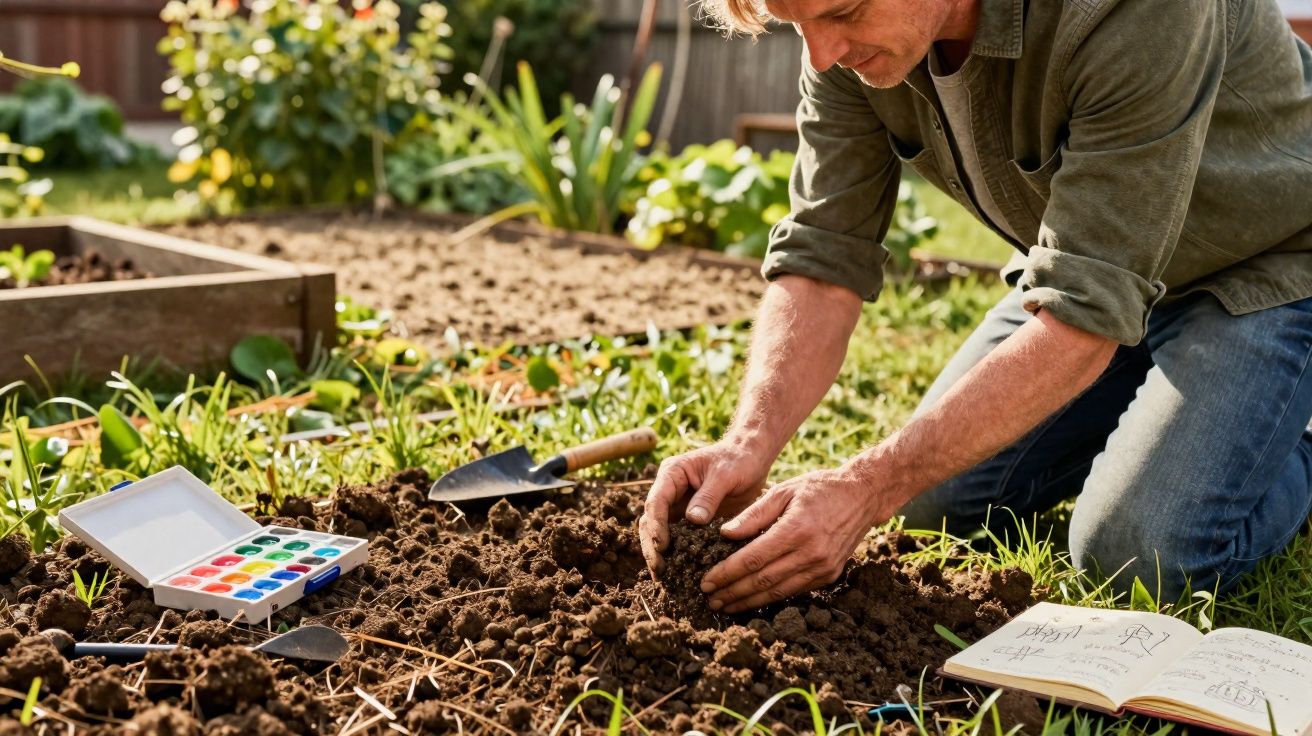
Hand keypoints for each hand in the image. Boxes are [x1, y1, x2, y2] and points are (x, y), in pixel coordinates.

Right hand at [639, 441, 771, 576]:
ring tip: (663, 577)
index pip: (656, 502)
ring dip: (659, 554)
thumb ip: (708, 496)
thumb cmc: (738, 460)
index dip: (656, 526)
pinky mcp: (688, 519)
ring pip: (659, 532)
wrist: (751, 458)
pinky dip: (675, 554)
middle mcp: (669, 490)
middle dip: (652, 546)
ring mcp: (677, 505)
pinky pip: (677, 538)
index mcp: (672, 474)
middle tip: (659, 570)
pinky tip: (677, 573)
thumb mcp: (725, 474)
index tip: (662, 547)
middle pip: (651, 520)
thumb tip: (692, 520)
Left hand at [702, 466, 892, 613]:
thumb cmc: (819, 488)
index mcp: (796, 529)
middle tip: (710, 598)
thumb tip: (725, 534)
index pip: (752, 559)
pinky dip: (770, 597)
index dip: (726, 573)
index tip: (706, 581)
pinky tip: (752, 599)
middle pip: (762, 581)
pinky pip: (793, 591)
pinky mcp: (828, 576)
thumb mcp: (783, 491)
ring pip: (777, 592)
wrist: (863, 496)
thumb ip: (753, 514)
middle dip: (732, 592)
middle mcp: (811, 553)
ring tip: (725, 604)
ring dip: (748, 601)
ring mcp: (822, 568)